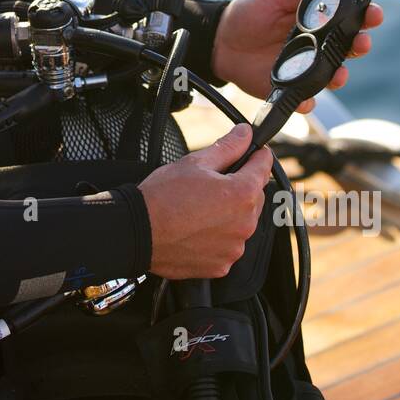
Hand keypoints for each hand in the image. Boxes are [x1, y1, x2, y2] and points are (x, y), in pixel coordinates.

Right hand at [139, 124, 273, 278]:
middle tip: (211, 183)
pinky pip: (227, 245)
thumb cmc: (162, 197)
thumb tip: (244, 134)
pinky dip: (217, 237)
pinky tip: (196, 228)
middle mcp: (244, 224)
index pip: (263, 168)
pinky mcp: (220, 265)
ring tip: (199, 208)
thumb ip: (227, 147)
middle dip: (239, 187)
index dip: (257, 155)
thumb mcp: (195, 163)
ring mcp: (233, 248)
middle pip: (254, 198)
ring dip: (229, 214)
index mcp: (242, 194)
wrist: (137, 231)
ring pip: (240, 223)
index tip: (254, 153)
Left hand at [210, 0, 383, 114]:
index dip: (366, 16)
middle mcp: (317, 44)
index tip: (374, 14)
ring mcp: (305, 67)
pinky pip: (305, 97)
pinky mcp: (290, 87)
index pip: (350, 18)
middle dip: (361, 45)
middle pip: (349, 48)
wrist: (219, 40)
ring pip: (333, 75)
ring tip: (340, 73)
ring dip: (341, 75)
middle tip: (361, 42)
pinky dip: (309, 100)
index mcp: (318, 19)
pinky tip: (308, 97)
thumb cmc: (249, 12)